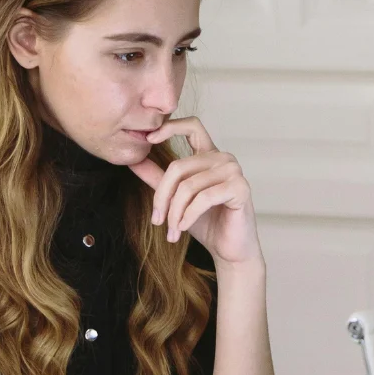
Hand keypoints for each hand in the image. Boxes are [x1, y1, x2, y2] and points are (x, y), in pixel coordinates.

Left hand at [128, 117, 261, 266]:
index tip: (148, 138)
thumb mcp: (176, 199)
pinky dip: (189, 215)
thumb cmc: (207, 223)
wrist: (229, 249)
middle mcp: (223, 158)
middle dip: (162, 197)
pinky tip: (183, 227)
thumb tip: (133, 161)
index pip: (191, 125)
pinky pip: (204, 197)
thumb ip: (158, 178)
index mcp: (209, 154)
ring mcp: (233, 171)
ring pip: (189, 185)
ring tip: (172, 231)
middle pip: (179, 166)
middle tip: (157, 220)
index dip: (169, 127)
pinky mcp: (240, 188)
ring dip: (175, 212)